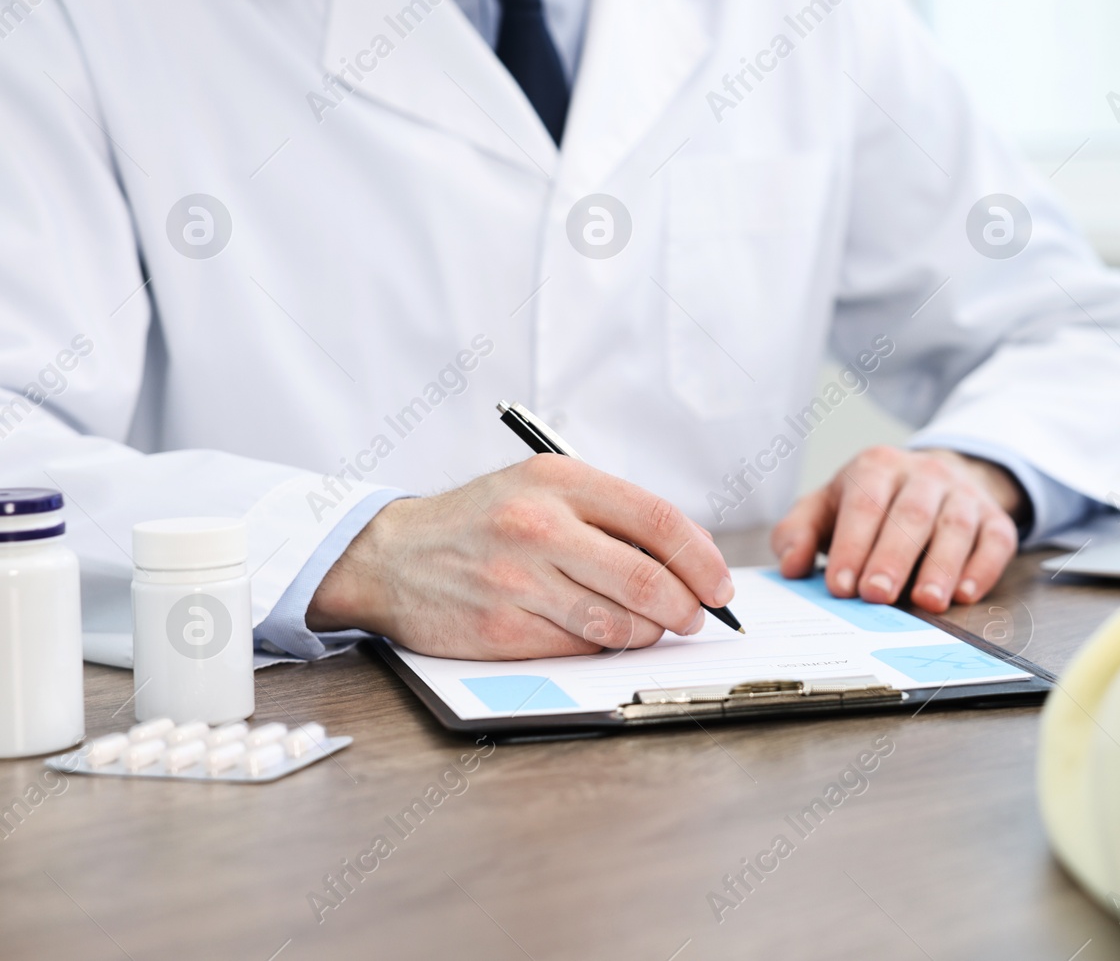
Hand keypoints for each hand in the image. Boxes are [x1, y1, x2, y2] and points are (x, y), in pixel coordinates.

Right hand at [307, 456, 733, 659]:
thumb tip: (690, 560)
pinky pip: (580, 648)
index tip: (720, 585)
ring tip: (649, 626)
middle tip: (695, 617)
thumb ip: (611, 514)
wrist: (391, 555)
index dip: (702, 559)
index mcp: (560, 480)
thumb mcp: (544, 487)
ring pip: (619, 622)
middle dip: (687, 606)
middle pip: (647, 579)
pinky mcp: (500, 629)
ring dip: (649, 632)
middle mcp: (539, 526)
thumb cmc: (483, 521)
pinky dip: (603, 646)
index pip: (659, 520)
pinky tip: (598, 633)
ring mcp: (517, 580)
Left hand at [770, 446, 1025, 611]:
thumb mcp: (826, 507)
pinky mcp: (994, 518)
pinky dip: (983, 568)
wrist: (932, 480)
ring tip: (926, 602)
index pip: (864, 504)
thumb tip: (791, 566)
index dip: (852, 546)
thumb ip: (798, 532)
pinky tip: (966, 594)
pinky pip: (995, 540)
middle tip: (877, 596)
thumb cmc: (870, 504)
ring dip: (941, 566)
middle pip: (910, 515)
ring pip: (955, 527)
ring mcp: (963, 494)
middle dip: (893, 557)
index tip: (840, 586)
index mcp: (877, 466)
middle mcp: (924, 474)